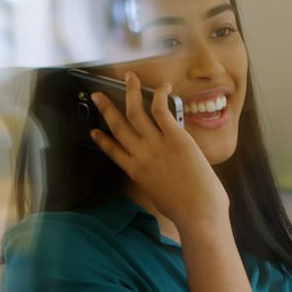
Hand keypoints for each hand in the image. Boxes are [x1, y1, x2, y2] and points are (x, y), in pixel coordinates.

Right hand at [89, 71, 228, 228]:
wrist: (198, 214)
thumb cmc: (187, 212)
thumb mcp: (163, 197)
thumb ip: (158, 184)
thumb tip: (167, 180)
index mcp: (136, 172)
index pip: (114, 152)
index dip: (102, 140)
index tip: (94, 131)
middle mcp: (141, 156)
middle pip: (118, 126)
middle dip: (106, 108)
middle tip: (98, 94)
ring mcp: (156, 146)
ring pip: (135, 112)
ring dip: (130, 92)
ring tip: (129, 77)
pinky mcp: (175, 138)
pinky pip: (161, 110)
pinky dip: (158, 95)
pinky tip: (162, 86)